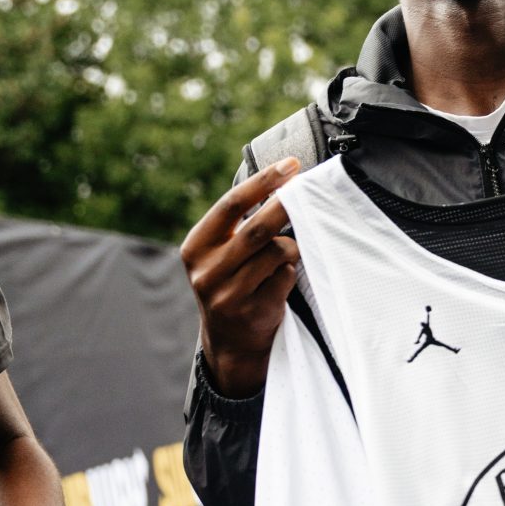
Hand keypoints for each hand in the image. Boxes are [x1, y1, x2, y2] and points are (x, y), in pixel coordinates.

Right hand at [180, 161, 301, 397]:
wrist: (231, 341)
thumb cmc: (233, 283)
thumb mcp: (221, 254)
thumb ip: (239, 225)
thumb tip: (283, 181)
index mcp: (196, 247)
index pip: (230, 205)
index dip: (263, 182)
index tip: (290, 165)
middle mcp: (207, 271)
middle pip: (258, 228)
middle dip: (287, 205)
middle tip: (308, 187)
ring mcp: (229, 294)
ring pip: (278, 252)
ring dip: (291, 247)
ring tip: (285, 255)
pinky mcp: (253, 311)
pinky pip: (286, 276)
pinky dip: (291, 271)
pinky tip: (279, 281)